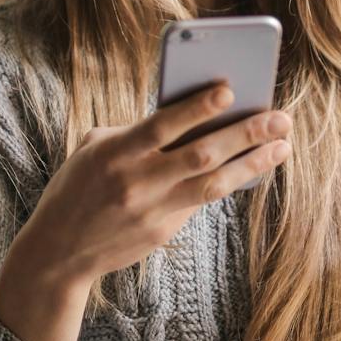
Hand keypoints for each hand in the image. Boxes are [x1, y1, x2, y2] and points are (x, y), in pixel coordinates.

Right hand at [7, 84, 292, 296]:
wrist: (58, 250)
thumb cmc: (77, 186)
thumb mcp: (94, 149)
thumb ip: (136, 132)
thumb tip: (189, 118)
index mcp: (116, 153)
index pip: (163, 126)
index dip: (197, 108)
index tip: (230, 90)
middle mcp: (138, 182)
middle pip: (201, 154)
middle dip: (245, 134)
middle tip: (280, 118)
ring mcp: (153, 210)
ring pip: (214, 183)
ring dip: (252, 162)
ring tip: (281, 145)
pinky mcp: (163, 230)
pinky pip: (203, 200)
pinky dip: (230, 181)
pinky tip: (253, 166)